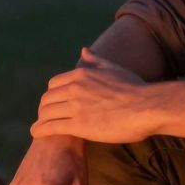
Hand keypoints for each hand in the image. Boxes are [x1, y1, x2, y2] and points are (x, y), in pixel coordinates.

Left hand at [29, 48, 155, 144]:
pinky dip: (40, 130)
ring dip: (41, 120)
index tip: (53, 103)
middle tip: (46, 117)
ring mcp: (75, 106)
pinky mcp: (78, 125)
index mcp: (81, 74)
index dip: (52, 95)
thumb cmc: (135, 89)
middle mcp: (74, 88)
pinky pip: (50, 127)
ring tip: (40, 127)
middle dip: (44, 108)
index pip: (54, 84)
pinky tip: (36, 134)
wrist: (147, 107)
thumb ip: (96, 61)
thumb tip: (83, 50)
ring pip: (46, 113)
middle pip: (47, 99)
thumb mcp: (114, 69)